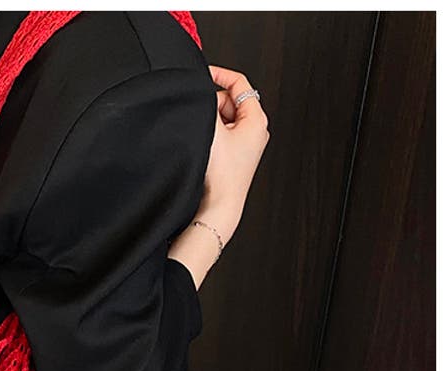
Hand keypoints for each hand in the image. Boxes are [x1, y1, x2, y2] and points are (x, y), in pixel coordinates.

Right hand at [196, 64, 270, 244]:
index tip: (204, 73)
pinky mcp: (236, 157)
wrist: (219, 207)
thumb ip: (208, 104)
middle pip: (229, 102)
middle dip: (212, 107)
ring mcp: (246, 144)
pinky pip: (222, 136)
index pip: (239, 83)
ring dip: (211, 124)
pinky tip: (206, 150)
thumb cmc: (221, 176)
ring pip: (224, 119)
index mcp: (257, 119)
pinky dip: (212, 137)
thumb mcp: (213, 130)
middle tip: (202, 120)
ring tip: (205, 140)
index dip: (220, 74)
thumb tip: (202, 90)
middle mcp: (256, 130)